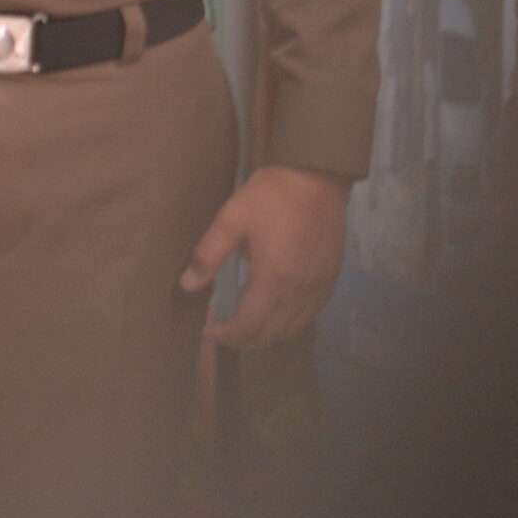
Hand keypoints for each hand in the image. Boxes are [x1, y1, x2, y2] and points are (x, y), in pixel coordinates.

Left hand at [180, 165, 349, 348]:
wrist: (318, 177)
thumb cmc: (271, 196)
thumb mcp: (231, 219)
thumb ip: (208, 255)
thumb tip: (187, 285)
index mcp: (274, 279)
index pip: (249, 325)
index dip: (227, 335)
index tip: (207, 333)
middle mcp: (300, 291)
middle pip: (272, 333)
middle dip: (245, 340)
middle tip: (222, 334)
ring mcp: (319, 287)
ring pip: (294, 329)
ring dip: (268, 336)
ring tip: (244, 330)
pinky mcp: (330, 279)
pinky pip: (310, 315)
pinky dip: (290, 324)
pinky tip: (276, 315)